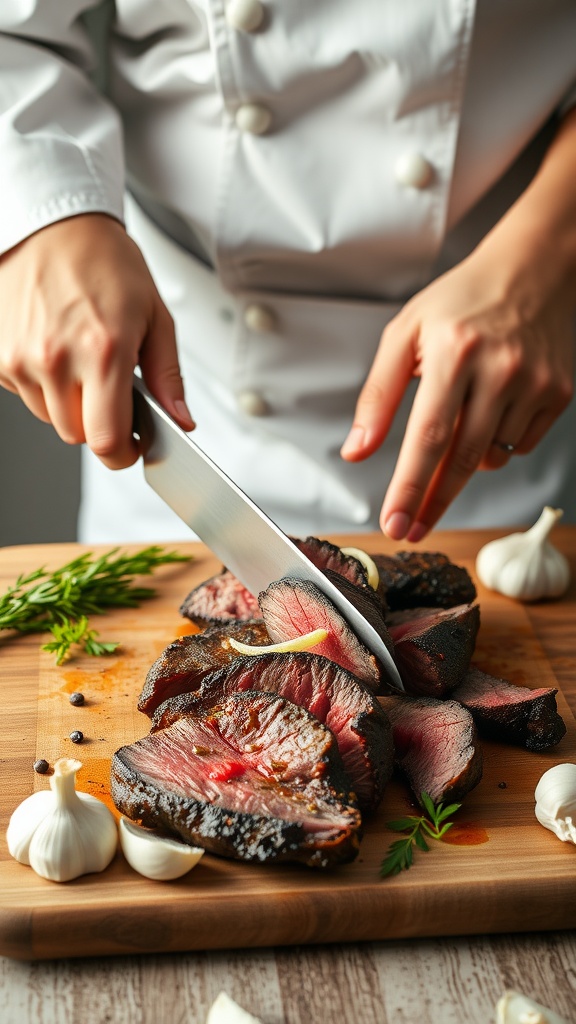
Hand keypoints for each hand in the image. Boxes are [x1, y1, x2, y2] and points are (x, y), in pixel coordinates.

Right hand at [0, 213, 193, 468]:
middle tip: (108, 385)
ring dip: (68, 402)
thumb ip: (167, 376)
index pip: (105, 440)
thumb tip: (180, 420)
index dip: (121, 453)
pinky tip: (53, 346)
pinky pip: (24, 393)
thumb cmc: (104, 262)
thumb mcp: (154, 316)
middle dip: (97, 421)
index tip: (129, 446)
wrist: (52, 224)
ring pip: (49, 417)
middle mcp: (57, 358)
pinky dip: (40, 382)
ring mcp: (21, 357)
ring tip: (79, 357)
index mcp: (104, 351)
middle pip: (77, 435)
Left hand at [341, 241, 573, 539]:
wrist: (532, 269)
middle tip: (410, 528)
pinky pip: (519, 445)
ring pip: (491, 456)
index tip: (395, 523)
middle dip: (432, 502)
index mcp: (454, 350)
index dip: (410, 487)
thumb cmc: (462, 301)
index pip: (428, 436)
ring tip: (454, 428)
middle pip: (462, 459)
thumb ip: (378, 395)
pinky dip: (496, 445)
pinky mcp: (558, 394)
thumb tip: (356, 451)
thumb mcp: (405, 334)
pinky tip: (487, 413)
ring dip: (464, 463)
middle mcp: (500, 368)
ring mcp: (535, 383)